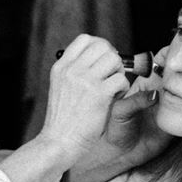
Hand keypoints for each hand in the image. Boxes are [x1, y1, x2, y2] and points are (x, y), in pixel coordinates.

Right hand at [37, 35, 129, 163]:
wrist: (59, 142)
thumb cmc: (63, 120)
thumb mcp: (60, 88)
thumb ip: (75, 72)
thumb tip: (99, 60)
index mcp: (61, 67)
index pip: (85, 39)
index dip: (100, 46)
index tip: (103, 61)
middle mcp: (72, 70)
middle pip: (103, 46)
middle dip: (113, 59)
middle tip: (111, 75)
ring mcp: (85, 81)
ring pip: (114, 59)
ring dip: (119, 72)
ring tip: (113, 87)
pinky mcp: (99, 95)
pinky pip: (121, 79)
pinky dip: (123, 88)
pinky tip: (115, 98)